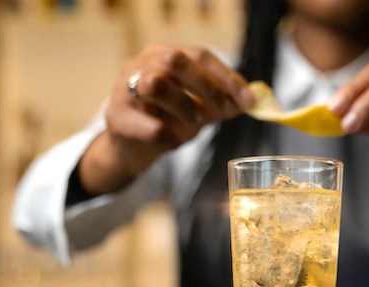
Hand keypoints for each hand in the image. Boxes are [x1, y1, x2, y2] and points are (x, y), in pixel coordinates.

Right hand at [80, 44, 253, 193]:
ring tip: (194, 122)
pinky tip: (174, 139)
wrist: (130, 148)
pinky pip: (150, 126)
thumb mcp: (196, 108)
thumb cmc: (165, 120)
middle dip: (206, 86)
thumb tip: (251, 102)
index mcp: (162, 55)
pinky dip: (170, 134)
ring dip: (184, 105)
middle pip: (173, 60)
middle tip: (223, 110)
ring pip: (155, 85)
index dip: (226, 77)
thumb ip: (221, 104)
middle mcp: (140, 64)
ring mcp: (123, 89)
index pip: (199, 55)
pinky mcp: (117, 118)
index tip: (248, 100)